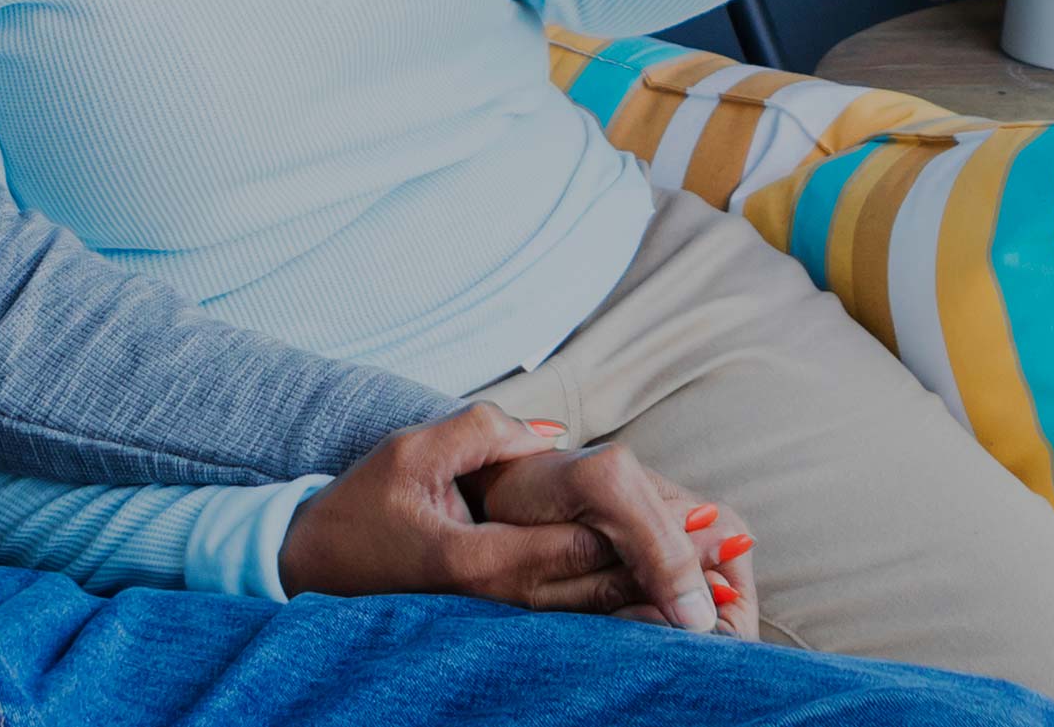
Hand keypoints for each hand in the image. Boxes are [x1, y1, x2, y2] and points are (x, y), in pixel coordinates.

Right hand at [277, 405, 728, 627]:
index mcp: (481, 560)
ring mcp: (497, 617)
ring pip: (594, 611)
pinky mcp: (497, 620)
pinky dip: (622, 608)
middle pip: (604, 586)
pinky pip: (572, 619)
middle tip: (743, 547)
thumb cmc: (361, 505)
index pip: (586, 545)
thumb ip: (483, 433)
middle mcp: (497, 598)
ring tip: (727, 574)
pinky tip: (665, 597)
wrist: (310, 567)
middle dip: (674, 570)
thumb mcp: (412, 451)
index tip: (714, 520)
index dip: (654, 535)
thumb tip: (550, 433)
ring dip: (658, 594)